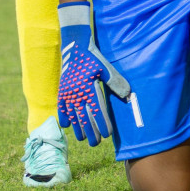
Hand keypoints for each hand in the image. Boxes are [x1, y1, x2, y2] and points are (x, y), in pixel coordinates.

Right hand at [57, 2, 130, 146]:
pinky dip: (64, 118)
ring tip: (83, 139)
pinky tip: (67, 127)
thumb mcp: (106, 69)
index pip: (98, 112)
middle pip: (84, 118)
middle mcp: (76, 93)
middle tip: (96, 143)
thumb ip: (116, 83)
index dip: (103, 124)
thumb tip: (128, 96)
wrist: (75, 47)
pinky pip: (61, 108)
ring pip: (73, 116)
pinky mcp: (61, 91)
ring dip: (78, 128)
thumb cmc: (94, 58)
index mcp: (89, 88)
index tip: (108, 134)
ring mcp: (67, 94)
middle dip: (91, 132)